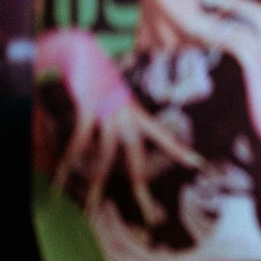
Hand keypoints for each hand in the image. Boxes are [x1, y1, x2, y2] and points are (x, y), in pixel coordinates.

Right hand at [36, 30, 204, 224]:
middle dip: (141, 184)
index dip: (179, 151)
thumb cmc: (97, 72)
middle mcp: (127, 114)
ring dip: (98, 182)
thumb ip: (117, 113)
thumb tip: (116, 131)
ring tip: (92, 206)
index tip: (198, 165)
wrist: (82, 46)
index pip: (163, 135)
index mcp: (136, 112)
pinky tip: (62, 177)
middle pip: (138, 156)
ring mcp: (109, 111)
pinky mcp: (89, 108)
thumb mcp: (113, 94)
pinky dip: (69, 161)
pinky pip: (79, 141)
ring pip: (106, 156)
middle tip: (149, 214)